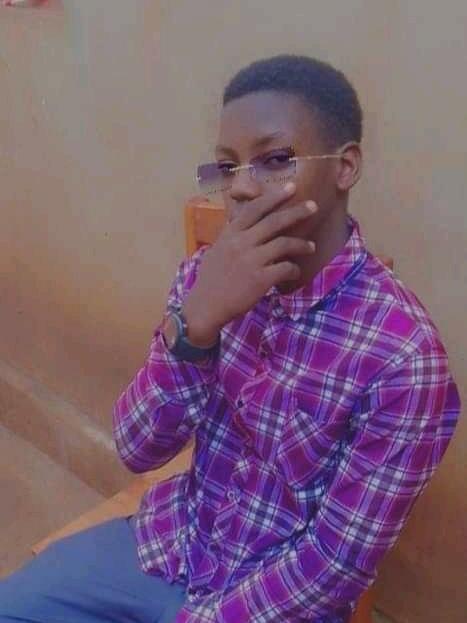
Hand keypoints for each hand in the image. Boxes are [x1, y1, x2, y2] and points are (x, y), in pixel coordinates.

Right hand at [182, 183, 316, 344]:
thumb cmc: (211, 280)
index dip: (274, 197)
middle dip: (296, 212)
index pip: (254, 209)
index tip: (291, 188)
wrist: (206, 306)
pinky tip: (295, 271)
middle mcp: (241, 243)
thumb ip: (231, 235)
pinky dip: (294, 269)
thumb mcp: (217, 250)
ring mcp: (251, 260)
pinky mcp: (260, 279)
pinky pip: (285, 268)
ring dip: (301, 244)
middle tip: (313, 206)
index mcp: (230, 234)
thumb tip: (240, 221)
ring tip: (310, 246)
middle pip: (274, 221)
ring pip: (284, 244)